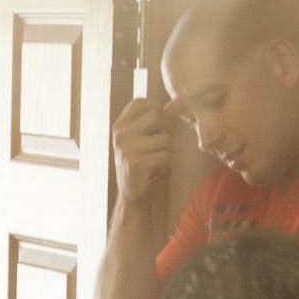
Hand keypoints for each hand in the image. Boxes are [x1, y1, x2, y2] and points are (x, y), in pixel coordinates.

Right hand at [111, 98, 172, 213]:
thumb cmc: (142, 164)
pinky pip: (164, 155)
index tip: (159, 124)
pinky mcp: (135, 163)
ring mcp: (126, 149)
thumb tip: (179, 101)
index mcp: (118, 127)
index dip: (155, 108)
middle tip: (164, 144)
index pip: (140, 102)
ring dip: (167, 150)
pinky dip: (166, 164)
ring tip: (157, 160)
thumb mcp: (146, 139)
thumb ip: (161, 118)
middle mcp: (119, 135)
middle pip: (155, 115)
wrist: (132, 197)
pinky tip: (156, 171)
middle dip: (167, 128)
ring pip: (164, 138)